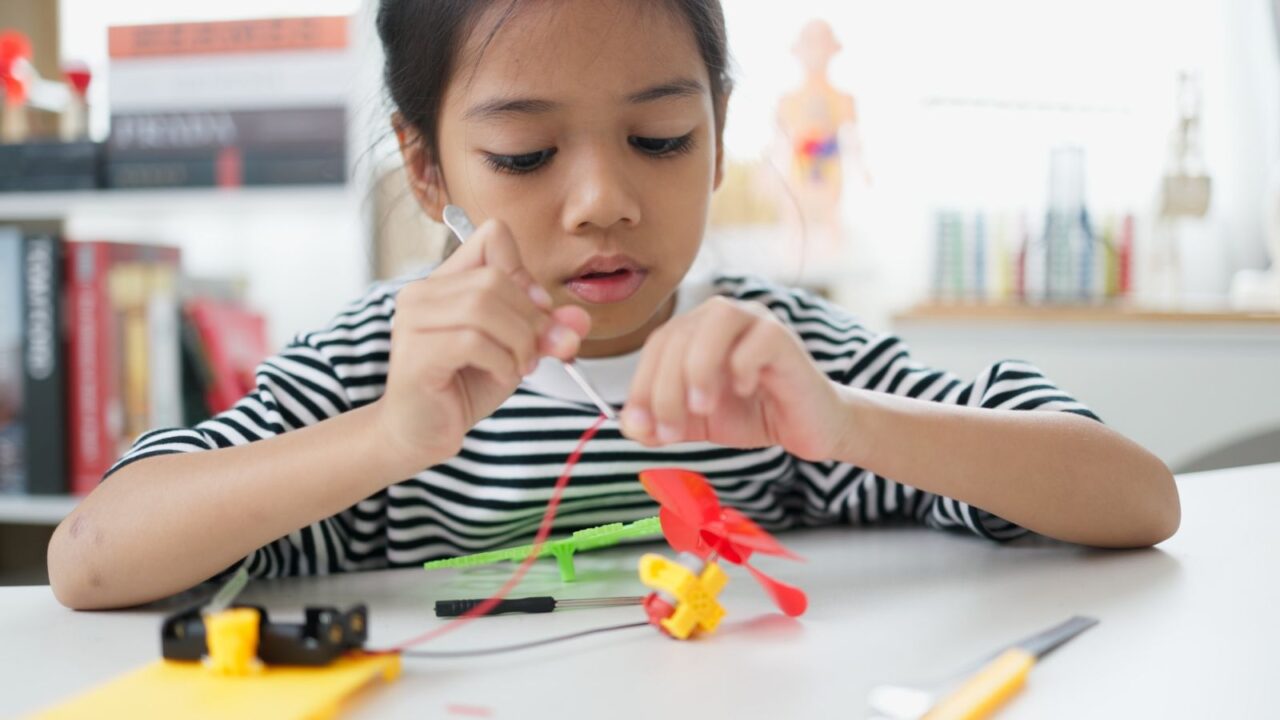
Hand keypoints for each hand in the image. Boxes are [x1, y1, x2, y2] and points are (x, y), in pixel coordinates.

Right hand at [374, 219, 589, 473]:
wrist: (423, 434)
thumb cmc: (464, 386)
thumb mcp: (515, 351)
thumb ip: (545, 330)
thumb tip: (580, 320)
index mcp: (446, 280)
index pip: (493, 237)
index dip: (525, 274)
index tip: (536, 314)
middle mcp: (422, 292)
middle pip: (495, 276)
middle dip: (531, 318)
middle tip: (537, 353)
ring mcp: (414, 320)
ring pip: (484, 305)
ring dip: (518, 340)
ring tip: (520, 367)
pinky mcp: (417, 352)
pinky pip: (473, 340)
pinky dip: (501, 361)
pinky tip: (501, 376)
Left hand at [620, 296, 843, 460]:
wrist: (808, 427)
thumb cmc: (753, 415)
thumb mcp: (696, 423)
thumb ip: (661, 423)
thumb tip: (629, 427)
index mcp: (696, 329)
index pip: (658, 345)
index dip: (641, 385)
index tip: (637, 427)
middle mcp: (722, 316)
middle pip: (678, 338)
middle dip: (665, 390)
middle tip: (668, 432)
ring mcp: (755, 320)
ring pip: (712, 328)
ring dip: (697, 371)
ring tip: (701, 409)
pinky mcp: (783, 337)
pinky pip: (755, 342)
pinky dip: (742, 368)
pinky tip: (745, 391)